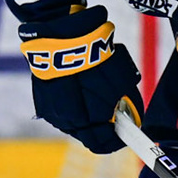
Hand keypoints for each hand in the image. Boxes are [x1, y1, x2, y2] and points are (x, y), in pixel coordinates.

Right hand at [18, 6, 141, 154]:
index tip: (124, 135)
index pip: (104, 143)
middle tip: (113, 121)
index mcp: (91, 116)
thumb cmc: (96, 53)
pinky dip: (72, 112)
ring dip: (87, 122)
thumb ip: (129, 103)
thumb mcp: (123, 77)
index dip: (116, 141)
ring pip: (75, 129)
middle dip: (103, 132)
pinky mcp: (43, 104)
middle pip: (89, 139)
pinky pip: (61, 117)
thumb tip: (133, 119)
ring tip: (95, 104)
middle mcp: (70, 120)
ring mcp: (54, 113)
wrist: (61, 35)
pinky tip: (78, 97)